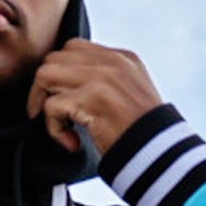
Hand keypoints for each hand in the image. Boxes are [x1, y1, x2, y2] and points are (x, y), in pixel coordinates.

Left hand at [29, 40, 162, 154]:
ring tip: (60, 126)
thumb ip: (107, 83)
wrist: (162, 157)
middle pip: (54, 58)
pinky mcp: (92, 98)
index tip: (62, 100)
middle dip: (45, 89)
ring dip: (43, 103)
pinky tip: (72, 142)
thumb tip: (68, 87)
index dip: (60, 74)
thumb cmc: (144, 136)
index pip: (74, 49)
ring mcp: (102, 77)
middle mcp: (112, 62)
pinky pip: (51, 106)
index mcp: (123, 59)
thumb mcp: (131, 97)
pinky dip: (54, 128)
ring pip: (46, 75)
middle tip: (55, 116)